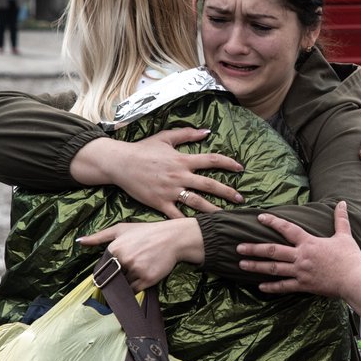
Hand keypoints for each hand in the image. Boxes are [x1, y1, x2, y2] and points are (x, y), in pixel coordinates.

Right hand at [72, 128, 243, 217]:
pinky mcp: (159, 203)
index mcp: (182, 160)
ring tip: (226, 217)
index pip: (211, 160)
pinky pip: (176, 215)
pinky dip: (188, 223)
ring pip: (197, 203)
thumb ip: (187, 134)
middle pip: (209, 185)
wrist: (120, 163)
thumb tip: (207, 131)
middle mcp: (179, 176)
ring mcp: (170, 191)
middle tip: (241, 198)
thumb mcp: (165, 137)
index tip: (240, 169)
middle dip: (227, 192)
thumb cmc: (143, 149)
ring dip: (213, 210)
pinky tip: (199, 229)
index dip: (228, 163)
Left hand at [77, 218, 201, 291]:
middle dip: (117, 278)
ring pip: (123, 286)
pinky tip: (141, 278)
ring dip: (127, 283)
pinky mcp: (147, 279)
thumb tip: (79, 242)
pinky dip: (135, 288)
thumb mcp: (121, 229)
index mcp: (115, 248)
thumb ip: (99, 236)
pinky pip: (134, 291)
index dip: (108, 272)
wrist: (173, 238)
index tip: (113, 271)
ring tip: (138, 271)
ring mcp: (135, 270)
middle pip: (113, 278)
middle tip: (127, 272)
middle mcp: (124, 260)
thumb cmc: (146, 232)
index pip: (103, 269)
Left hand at [236, 201, 360, 296]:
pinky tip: (260, 287)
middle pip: (272, 251)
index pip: (287, 229)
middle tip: (238, 247)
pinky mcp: (304, 285)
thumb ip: (340, 219)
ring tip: (241, 264)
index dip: (273, 222)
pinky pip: (284, 286)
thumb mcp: (345, 236)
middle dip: (254, 248)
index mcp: (309, 243)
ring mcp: (301, 272)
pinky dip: (271, 287)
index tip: (260, 217)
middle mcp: (301, 257)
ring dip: (256, 266)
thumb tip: (343, 203)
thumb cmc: (351, 258)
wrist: (355, 279)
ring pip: (273, 269)